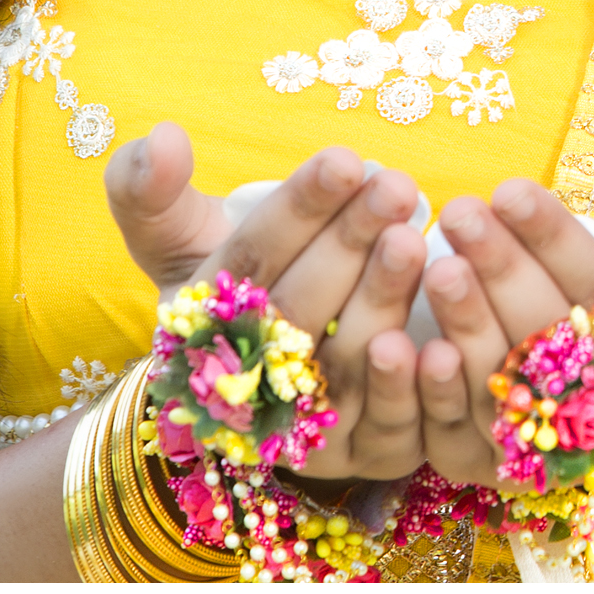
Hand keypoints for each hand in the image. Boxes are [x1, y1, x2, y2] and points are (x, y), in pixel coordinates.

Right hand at [103, 126, 433, 483]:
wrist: (259, 388)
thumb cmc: (236, 284)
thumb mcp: (182, 238)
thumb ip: (151, 192)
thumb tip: (159, 138)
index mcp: (198, 320)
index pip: (249, 258)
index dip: (297, 208)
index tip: (345, 158)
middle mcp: (241, 382)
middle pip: (297, 309)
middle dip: (347, 243)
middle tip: (395, 185)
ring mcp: (298, 426)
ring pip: (341, 366)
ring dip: (379, 303)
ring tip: (416, 240)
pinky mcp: (356, 455)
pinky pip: (384, 427)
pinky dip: (409, 387)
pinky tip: (442, 341)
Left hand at [408, 178, 593, 491]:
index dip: (556, 241)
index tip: (512, 191)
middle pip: (545, 336)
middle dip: (501, 270)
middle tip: (460, 214)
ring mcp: (540, 448)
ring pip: (499, 385)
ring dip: (464, 323)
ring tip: (436, 264)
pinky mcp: (484, 467)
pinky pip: (456, 438)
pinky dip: (435, 395)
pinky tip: (416, 348)